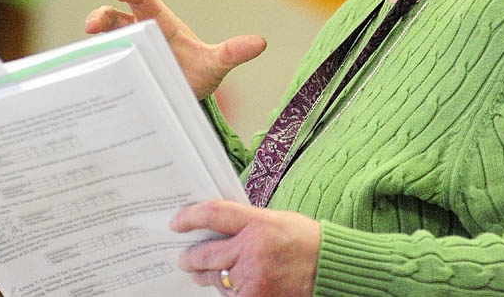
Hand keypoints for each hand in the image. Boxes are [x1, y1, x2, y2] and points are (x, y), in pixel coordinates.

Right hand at [85, 0, 265, 99]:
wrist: (186, 99)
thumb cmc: (199, 73)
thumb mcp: (216, 64)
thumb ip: (234, 53)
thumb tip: (261, 43)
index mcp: (160, 23)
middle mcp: (138, 34)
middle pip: (114, 17)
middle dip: (102, 17)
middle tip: (93, 25)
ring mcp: (125, 54)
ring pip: (103, 42)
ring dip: (93, 44)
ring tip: (88, 50)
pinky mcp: (117, 74)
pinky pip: (100, 69)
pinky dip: (91, 70)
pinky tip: (84, 81)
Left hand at [171, 200, 320, 296]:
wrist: (327, 265)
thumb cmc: (302, 239)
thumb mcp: (274, 219)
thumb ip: (246, 223)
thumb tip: (215, 227)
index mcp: (258, 222)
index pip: (214, 214)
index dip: (189, 217)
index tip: (176, 222)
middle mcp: (252, 249)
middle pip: (206, 253)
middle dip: (190, 257)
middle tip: (184, 257)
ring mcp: (253, 277)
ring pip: (216, 279)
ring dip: (206, 277)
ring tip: (201, 273)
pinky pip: (231, 296)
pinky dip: (228, 291)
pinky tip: (231, 285)